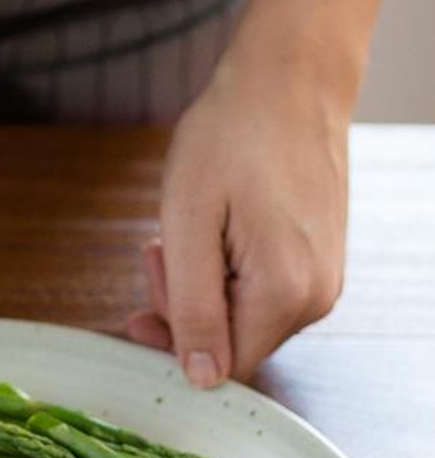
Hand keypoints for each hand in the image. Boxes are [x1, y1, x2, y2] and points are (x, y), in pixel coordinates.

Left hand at [125, 55, 349, 385]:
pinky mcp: (316, 262)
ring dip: (199, 287)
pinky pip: (258, 292)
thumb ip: (193, 308)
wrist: (288, 79)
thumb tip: (202, 378)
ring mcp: (321, 280)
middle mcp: (315, 297)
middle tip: (155, 252)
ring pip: (241, 317)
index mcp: (285, 295)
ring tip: (182, 233)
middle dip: (180, 309)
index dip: (170, 346)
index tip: (135, 311)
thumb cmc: (232, 137)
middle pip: (230, 343)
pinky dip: (223, 271)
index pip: (220, 366)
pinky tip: (209, 232)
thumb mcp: (188, 225)